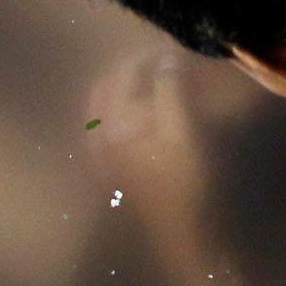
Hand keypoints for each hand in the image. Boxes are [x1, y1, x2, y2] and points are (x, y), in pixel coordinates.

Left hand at [85, 46, 244, 220]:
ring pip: (103, 107)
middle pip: (107, 85)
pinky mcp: (112, 172)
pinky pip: (106, 129)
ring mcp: (102, 156)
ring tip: (152, 81)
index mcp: (113, 121)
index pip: (127, 71)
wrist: (183, 236)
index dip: (151, 55)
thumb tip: (165, 58)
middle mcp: (99, 134)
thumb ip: (168, 89)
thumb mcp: (182, 130)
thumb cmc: (186, 182)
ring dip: (123, 88)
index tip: (176, 49)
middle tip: (163, 61)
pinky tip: (139, 114)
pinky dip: (120, 112)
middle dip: (132, 68)